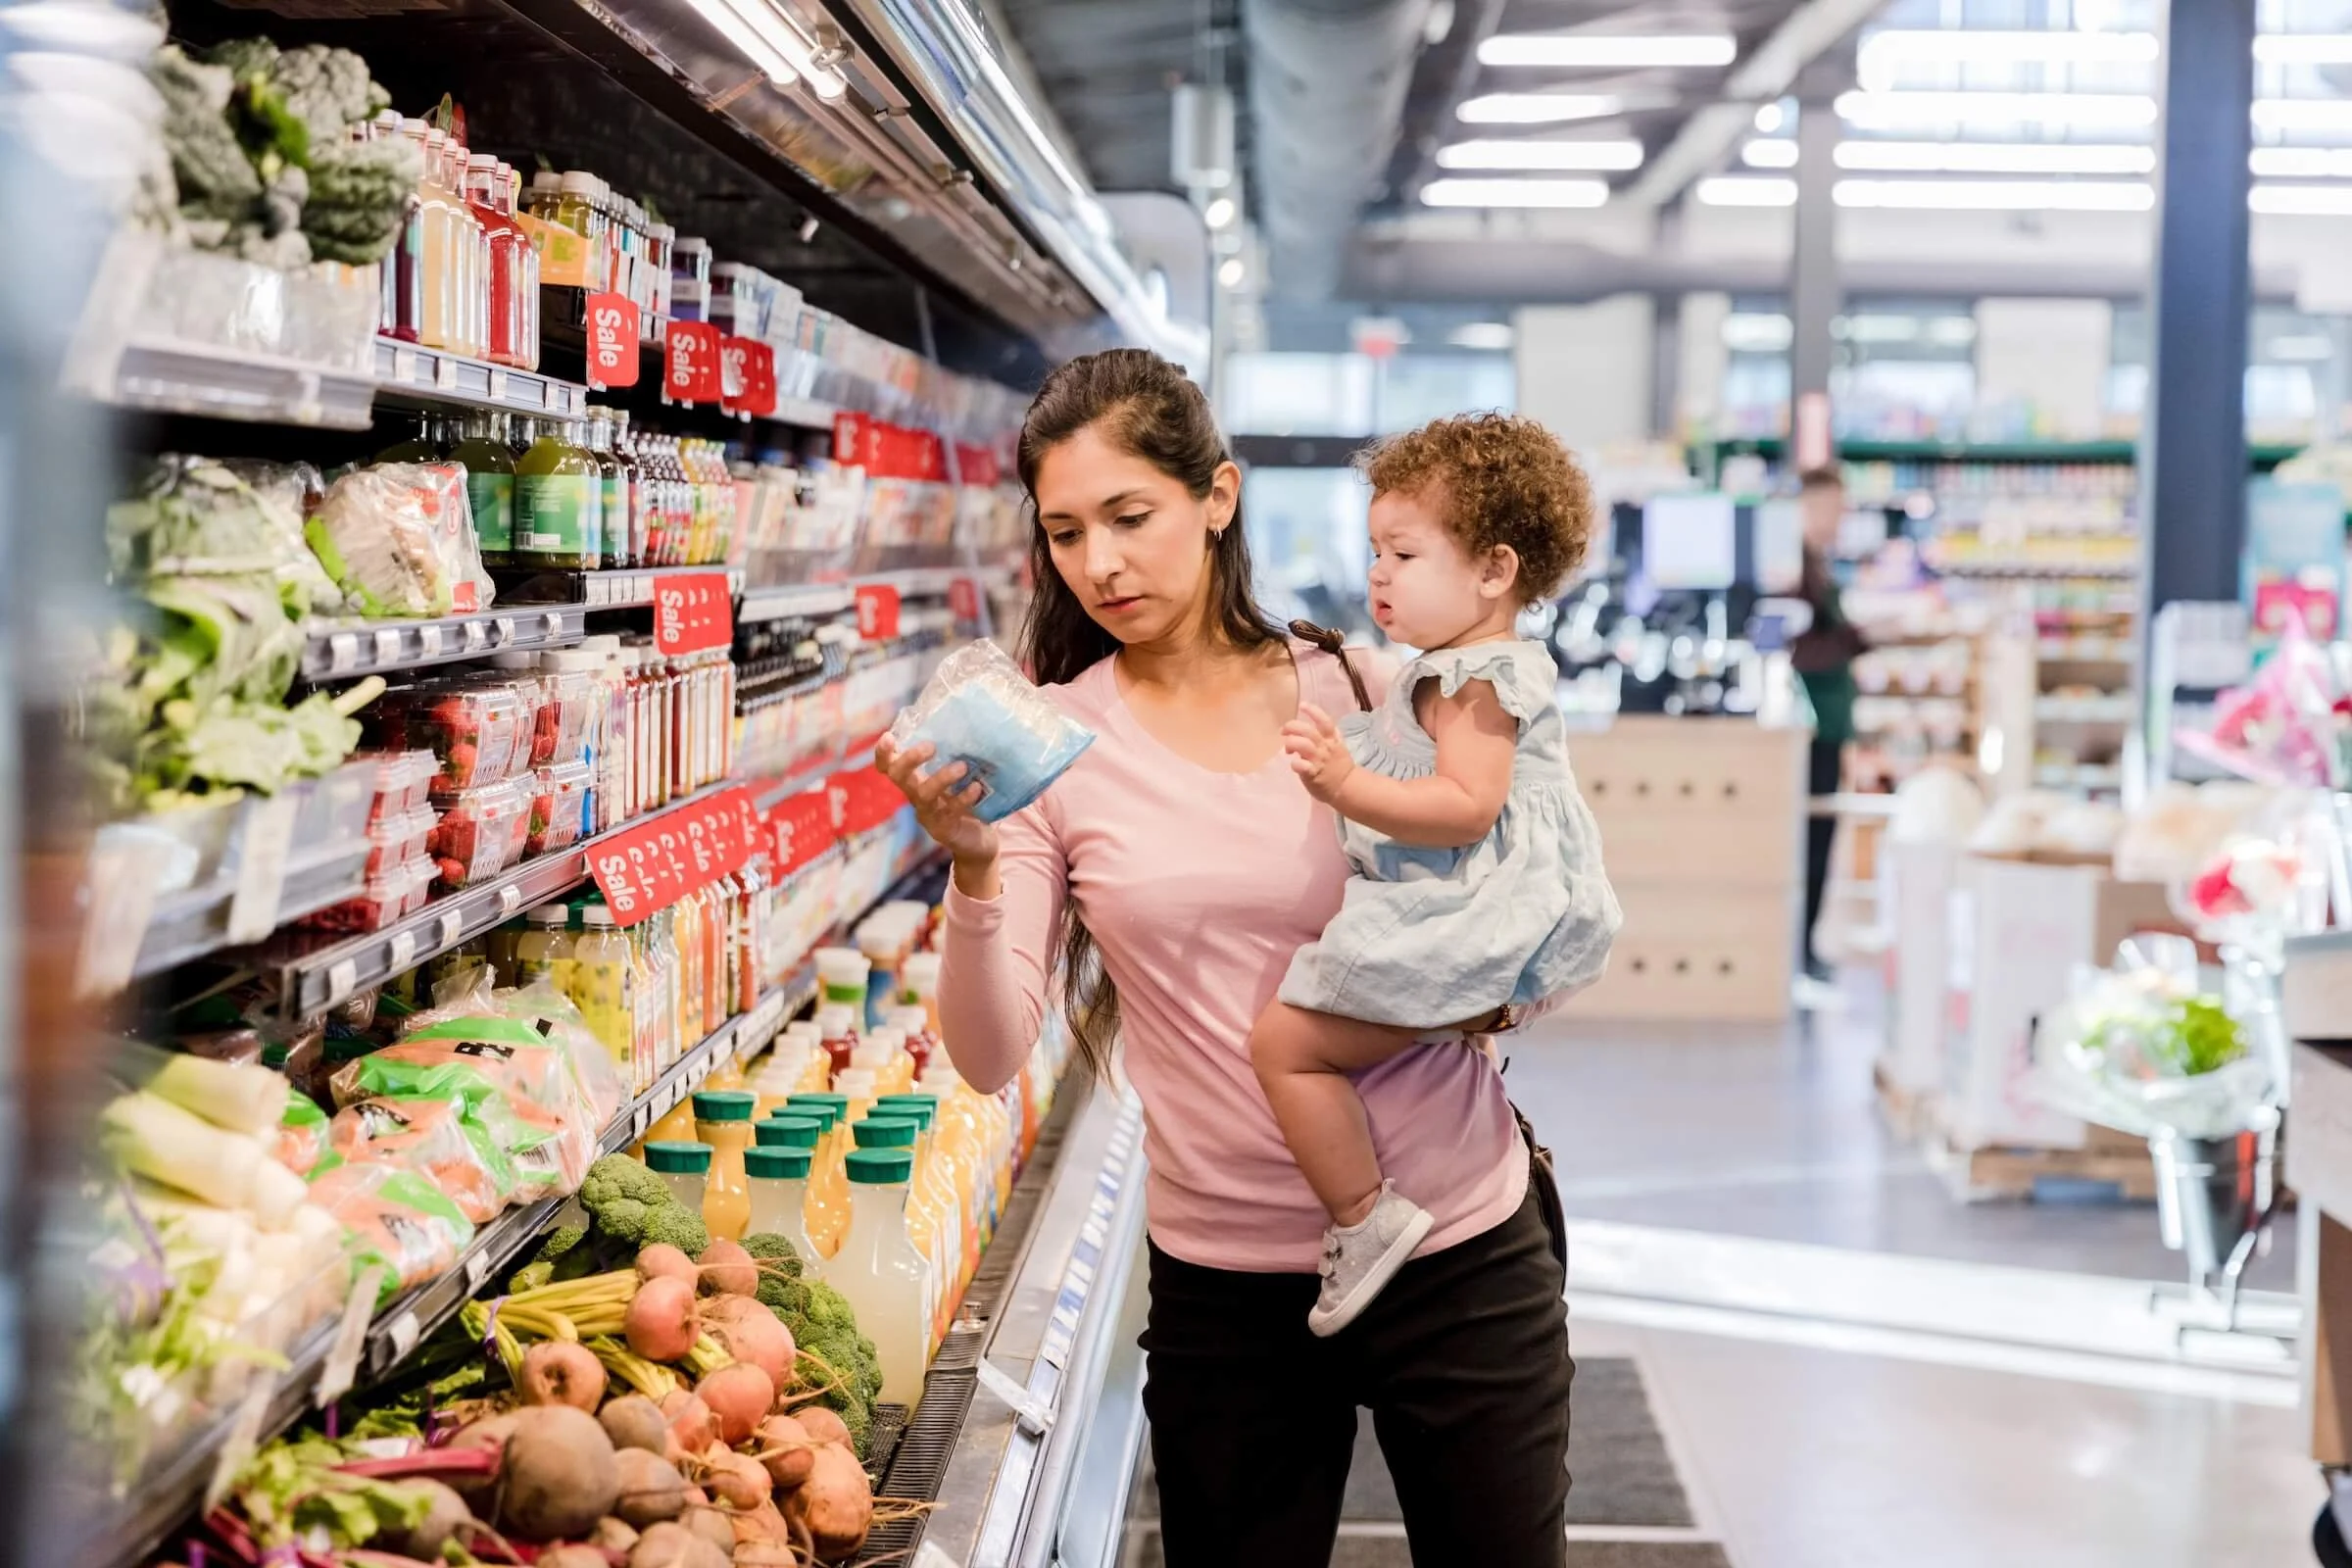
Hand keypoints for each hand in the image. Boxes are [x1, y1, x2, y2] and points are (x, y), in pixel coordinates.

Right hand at [874, 734, 998, 867]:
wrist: (978, 843)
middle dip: (910, 759)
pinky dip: (964, 798)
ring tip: (962, 766)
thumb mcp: (960, 777)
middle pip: (899, 776)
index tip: (888, 737)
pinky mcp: (945, 829)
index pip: (889, 766)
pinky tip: (976, 788)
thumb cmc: (967, 801)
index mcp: (916, 780)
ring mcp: (929, 814)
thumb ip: (959, 755)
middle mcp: (917, 796)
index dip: (884, 753)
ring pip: (924, 795)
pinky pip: (951, 811)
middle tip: (930, 746)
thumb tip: (973, 721)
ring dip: (941, 778)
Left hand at [1282, 701, 1355, 804]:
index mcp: (1332, 739)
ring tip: (1288, 749)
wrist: (1347, 787)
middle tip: (1284, 731)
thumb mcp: (1335, 746)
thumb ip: (1322, 737)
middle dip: (1292, 727)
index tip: (1302, 706)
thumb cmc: (1337, 765)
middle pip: (1308, 731)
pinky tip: (1294, 764)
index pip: (1325, 721)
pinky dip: (1295, 763)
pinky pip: (1302, 766)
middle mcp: (1325, 747)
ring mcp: (1320, 760)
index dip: (1313, 711)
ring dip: (1291, 743)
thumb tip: (1301, 733)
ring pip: (1303, 745)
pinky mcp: (1314, 774)